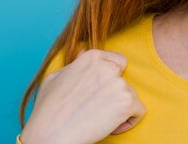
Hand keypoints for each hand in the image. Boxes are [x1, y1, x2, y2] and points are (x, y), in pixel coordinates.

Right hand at [20, 49, 145, 143]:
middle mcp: (108, 67)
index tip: (100, 93)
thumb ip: (75, 64)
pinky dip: (129, 121)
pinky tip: (112, 128)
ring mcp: (119, 83)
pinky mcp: (127, 102)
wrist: (49, 135)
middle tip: (97, 110)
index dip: (111, 79)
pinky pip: (139, 111)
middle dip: (114, 95)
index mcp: (92, 57)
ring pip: (130, 96)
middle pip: (124, 80)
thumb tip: (84, 53)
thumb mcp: (55, 77)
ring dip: (119, 109)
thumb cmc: (48, 110)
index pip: (118, 62)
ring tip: (100, 120)